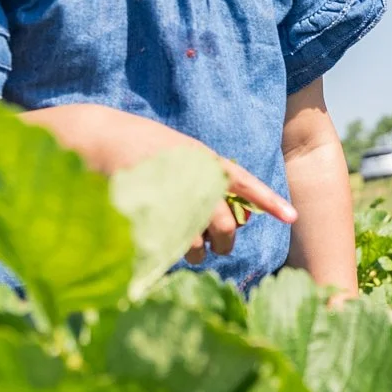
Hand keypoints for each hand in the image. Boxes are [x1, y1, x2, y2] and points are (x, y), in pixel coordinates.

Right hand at [79, 107, 297, 264]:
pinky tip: (164, 246)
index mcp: (204, 162)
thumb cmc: (145, 148)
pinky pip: (168, 247)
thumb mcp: (184, 153)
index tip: (293, 217)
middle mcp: (192, 180)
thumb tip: (238, 219)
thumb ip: (212, 179)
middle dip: (225, 243)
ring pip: (195, 245)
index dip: (269, 201)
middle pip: (224, 228)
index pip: (245, 184)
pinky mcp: (147, 217)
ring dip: (195, 253)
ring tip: (187, 249)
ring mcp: (170, 200)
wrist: (98, 138)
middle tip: (218, 247)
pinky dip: (170, 253)